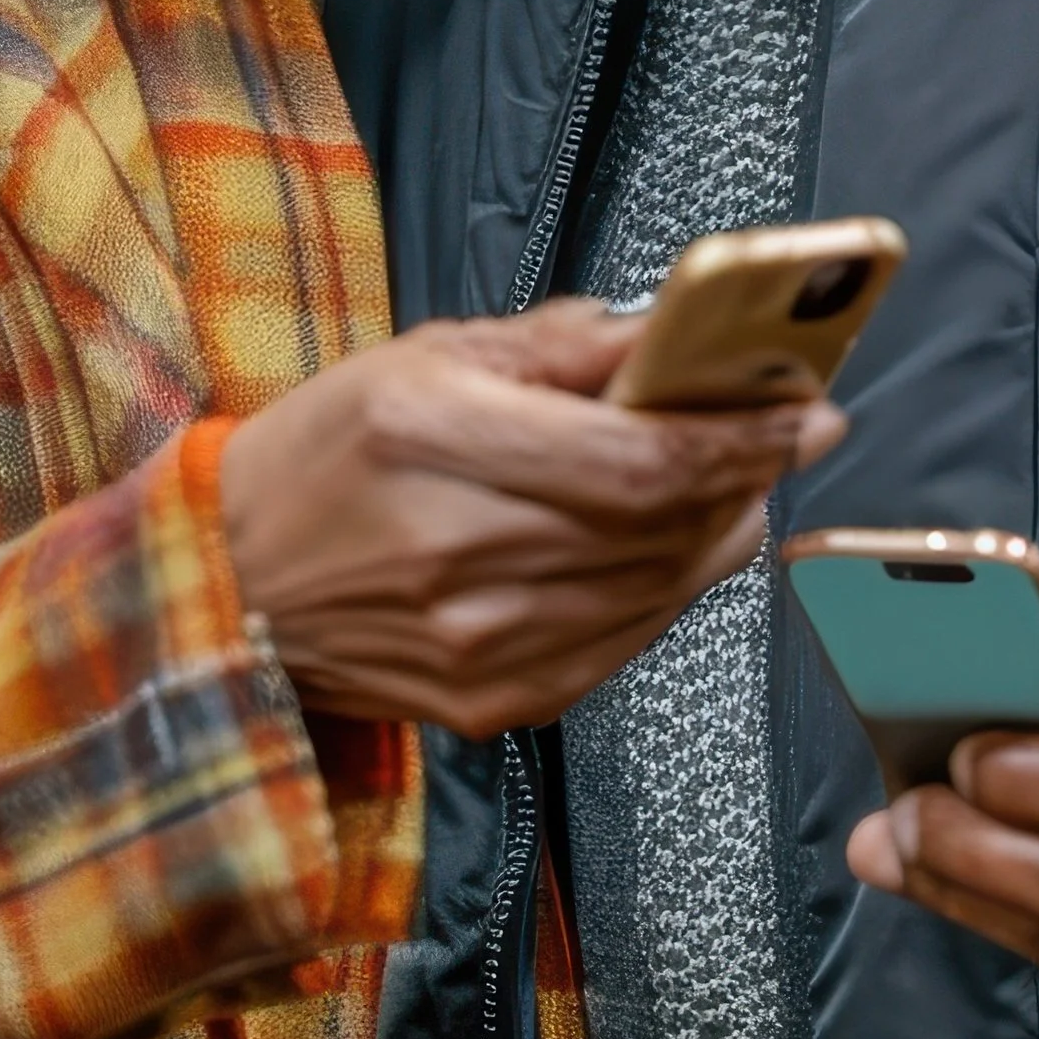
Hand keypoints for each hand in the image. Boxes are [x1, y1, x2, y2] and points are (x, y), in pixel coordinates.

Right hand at [220, 301, 841, 741]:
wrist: (229, 591)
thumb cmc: (327, 456)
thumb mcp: (429, 356)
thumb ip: (563, 346)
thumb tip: (676, 334)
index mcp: (432, 438)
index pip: (639, 458)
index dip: (744, 437)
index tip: (810, 408)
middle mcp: (457, 550)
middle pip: (663, 526)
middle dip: (747, 474)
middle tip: (784, 431)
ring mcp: (477, 644)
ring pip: (659, 590)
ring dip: (719, 531)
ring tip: (733, 481)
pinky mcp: (492, 703)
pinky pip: (624, 644)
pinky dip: (667, 592)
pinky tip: (671, 547)